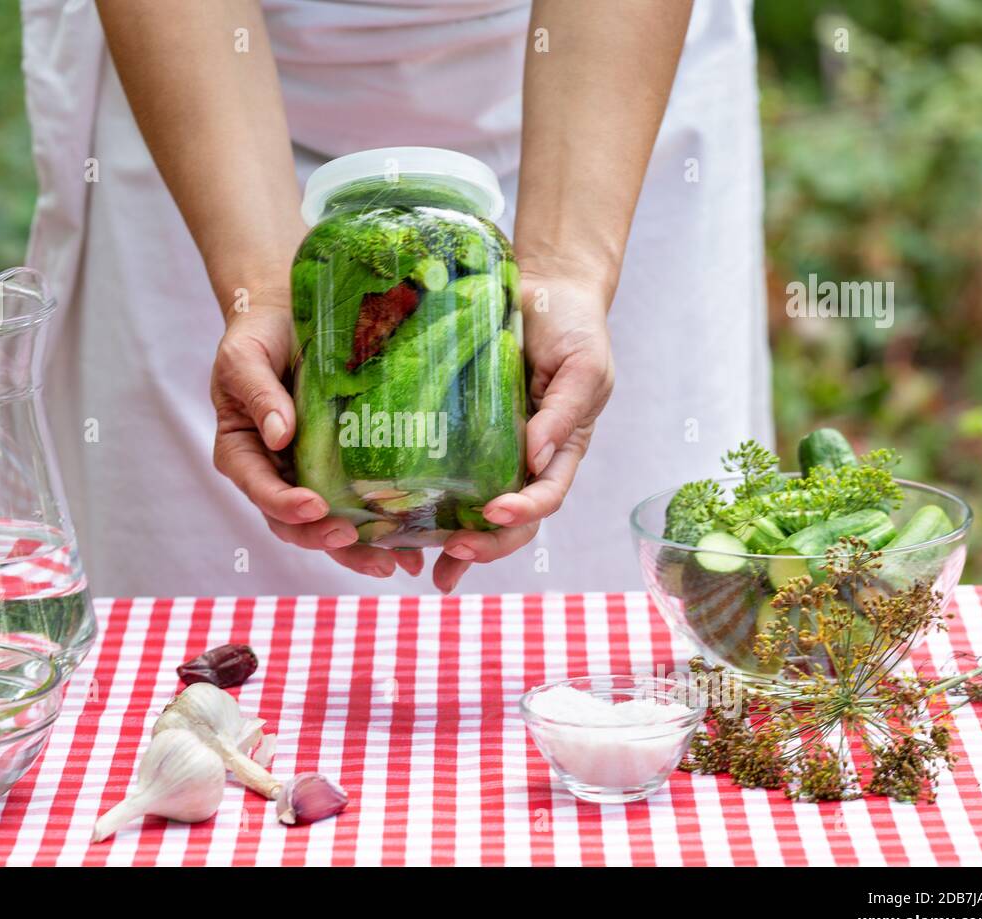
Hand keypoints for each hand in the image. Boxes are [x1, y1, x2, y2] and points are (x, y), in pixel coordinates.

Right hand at [210, 296, 424, 578]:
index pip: (260, 490)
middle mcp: (276, 474)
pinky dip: (383, 530)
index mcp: (243, 454)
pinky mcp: (342, 469)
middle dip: (324, 537)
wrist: (288, 316)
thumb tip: (280, 436)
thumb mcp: (244, 357)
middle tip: (353, 538)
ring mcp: (310, 476)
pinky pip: (360, 505)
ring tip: (391, 563)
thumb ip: (258, 394)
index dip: (284, 505)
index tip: (314, 506)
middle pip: (294, 523)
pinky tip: (413, 546)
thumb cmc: (257, 337)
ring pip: (329, 525)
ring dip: (358, 549)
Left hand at [432, 273, 614, 592]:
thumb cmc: (573, 328)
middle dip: (484, 543)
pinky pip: (443, 472)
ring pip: (473, 510)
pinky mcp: (459, 431)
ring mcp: (490, 449)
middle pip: (509, 521)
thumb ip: (562, 412)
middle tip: (453, 553)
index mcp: (560, 451)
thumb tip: (536, 457)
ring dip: (452, 542)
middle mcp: (525, 460)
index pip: (546, 496)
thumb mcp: (583, 366)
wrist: (544, 287)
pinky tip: (398, 526)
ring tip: (424, 566)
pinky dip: (424, 503)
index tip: (496, 513)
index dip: (523, 513)